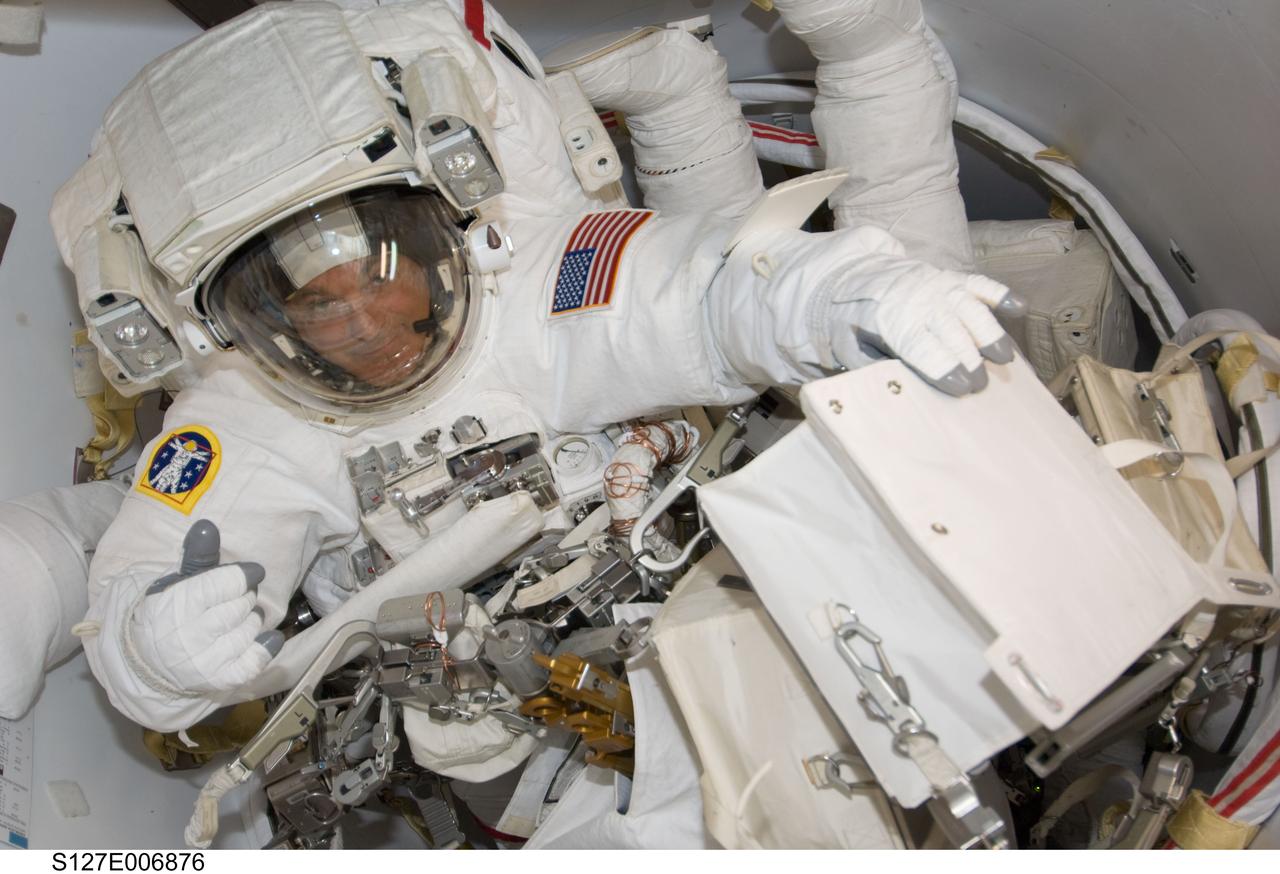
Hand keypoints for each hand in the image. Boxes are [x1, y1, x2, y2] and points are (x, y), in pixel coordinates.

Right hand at [130, 521, 283, 695]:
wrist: (151, 662)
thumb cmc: (170, 614)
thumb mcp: (179, 582)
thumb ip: (197, 556)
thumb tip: (207, 526)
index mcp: (178, 605)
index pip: (228, 583)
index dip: (244, 575)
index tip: (250, 574)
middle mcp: (192, 635)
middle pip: (242, 605)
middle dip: (244, 598)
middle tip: (235, 600)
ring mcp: (207, 661)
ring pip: (251, 628)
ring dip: (252, 620)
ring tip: (237, 620)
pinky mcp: (222, 680)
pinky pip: (257, 660)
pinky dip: (267, 645)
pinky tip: (266, 637)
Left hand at [831, 259, 1024, 395]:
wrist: (851, 278)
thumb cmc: (854, 323)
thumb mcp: (851, 349)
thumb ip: (873, 367)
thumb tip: (895, 387)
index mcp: (892, 322)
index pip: (921, 346)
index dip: (943, 366)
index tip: (962, 386)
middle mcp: (918, 302)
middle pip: (951, 330)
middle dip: (969, 358)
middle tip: (981, 386)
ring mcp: (937, 287)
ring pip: (970, 307)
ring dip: (989, 332)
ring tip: (1004, 357)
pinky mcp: (951, 279)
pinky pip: (979, 283)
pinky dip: (999, 293)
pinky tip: (1019, 307)